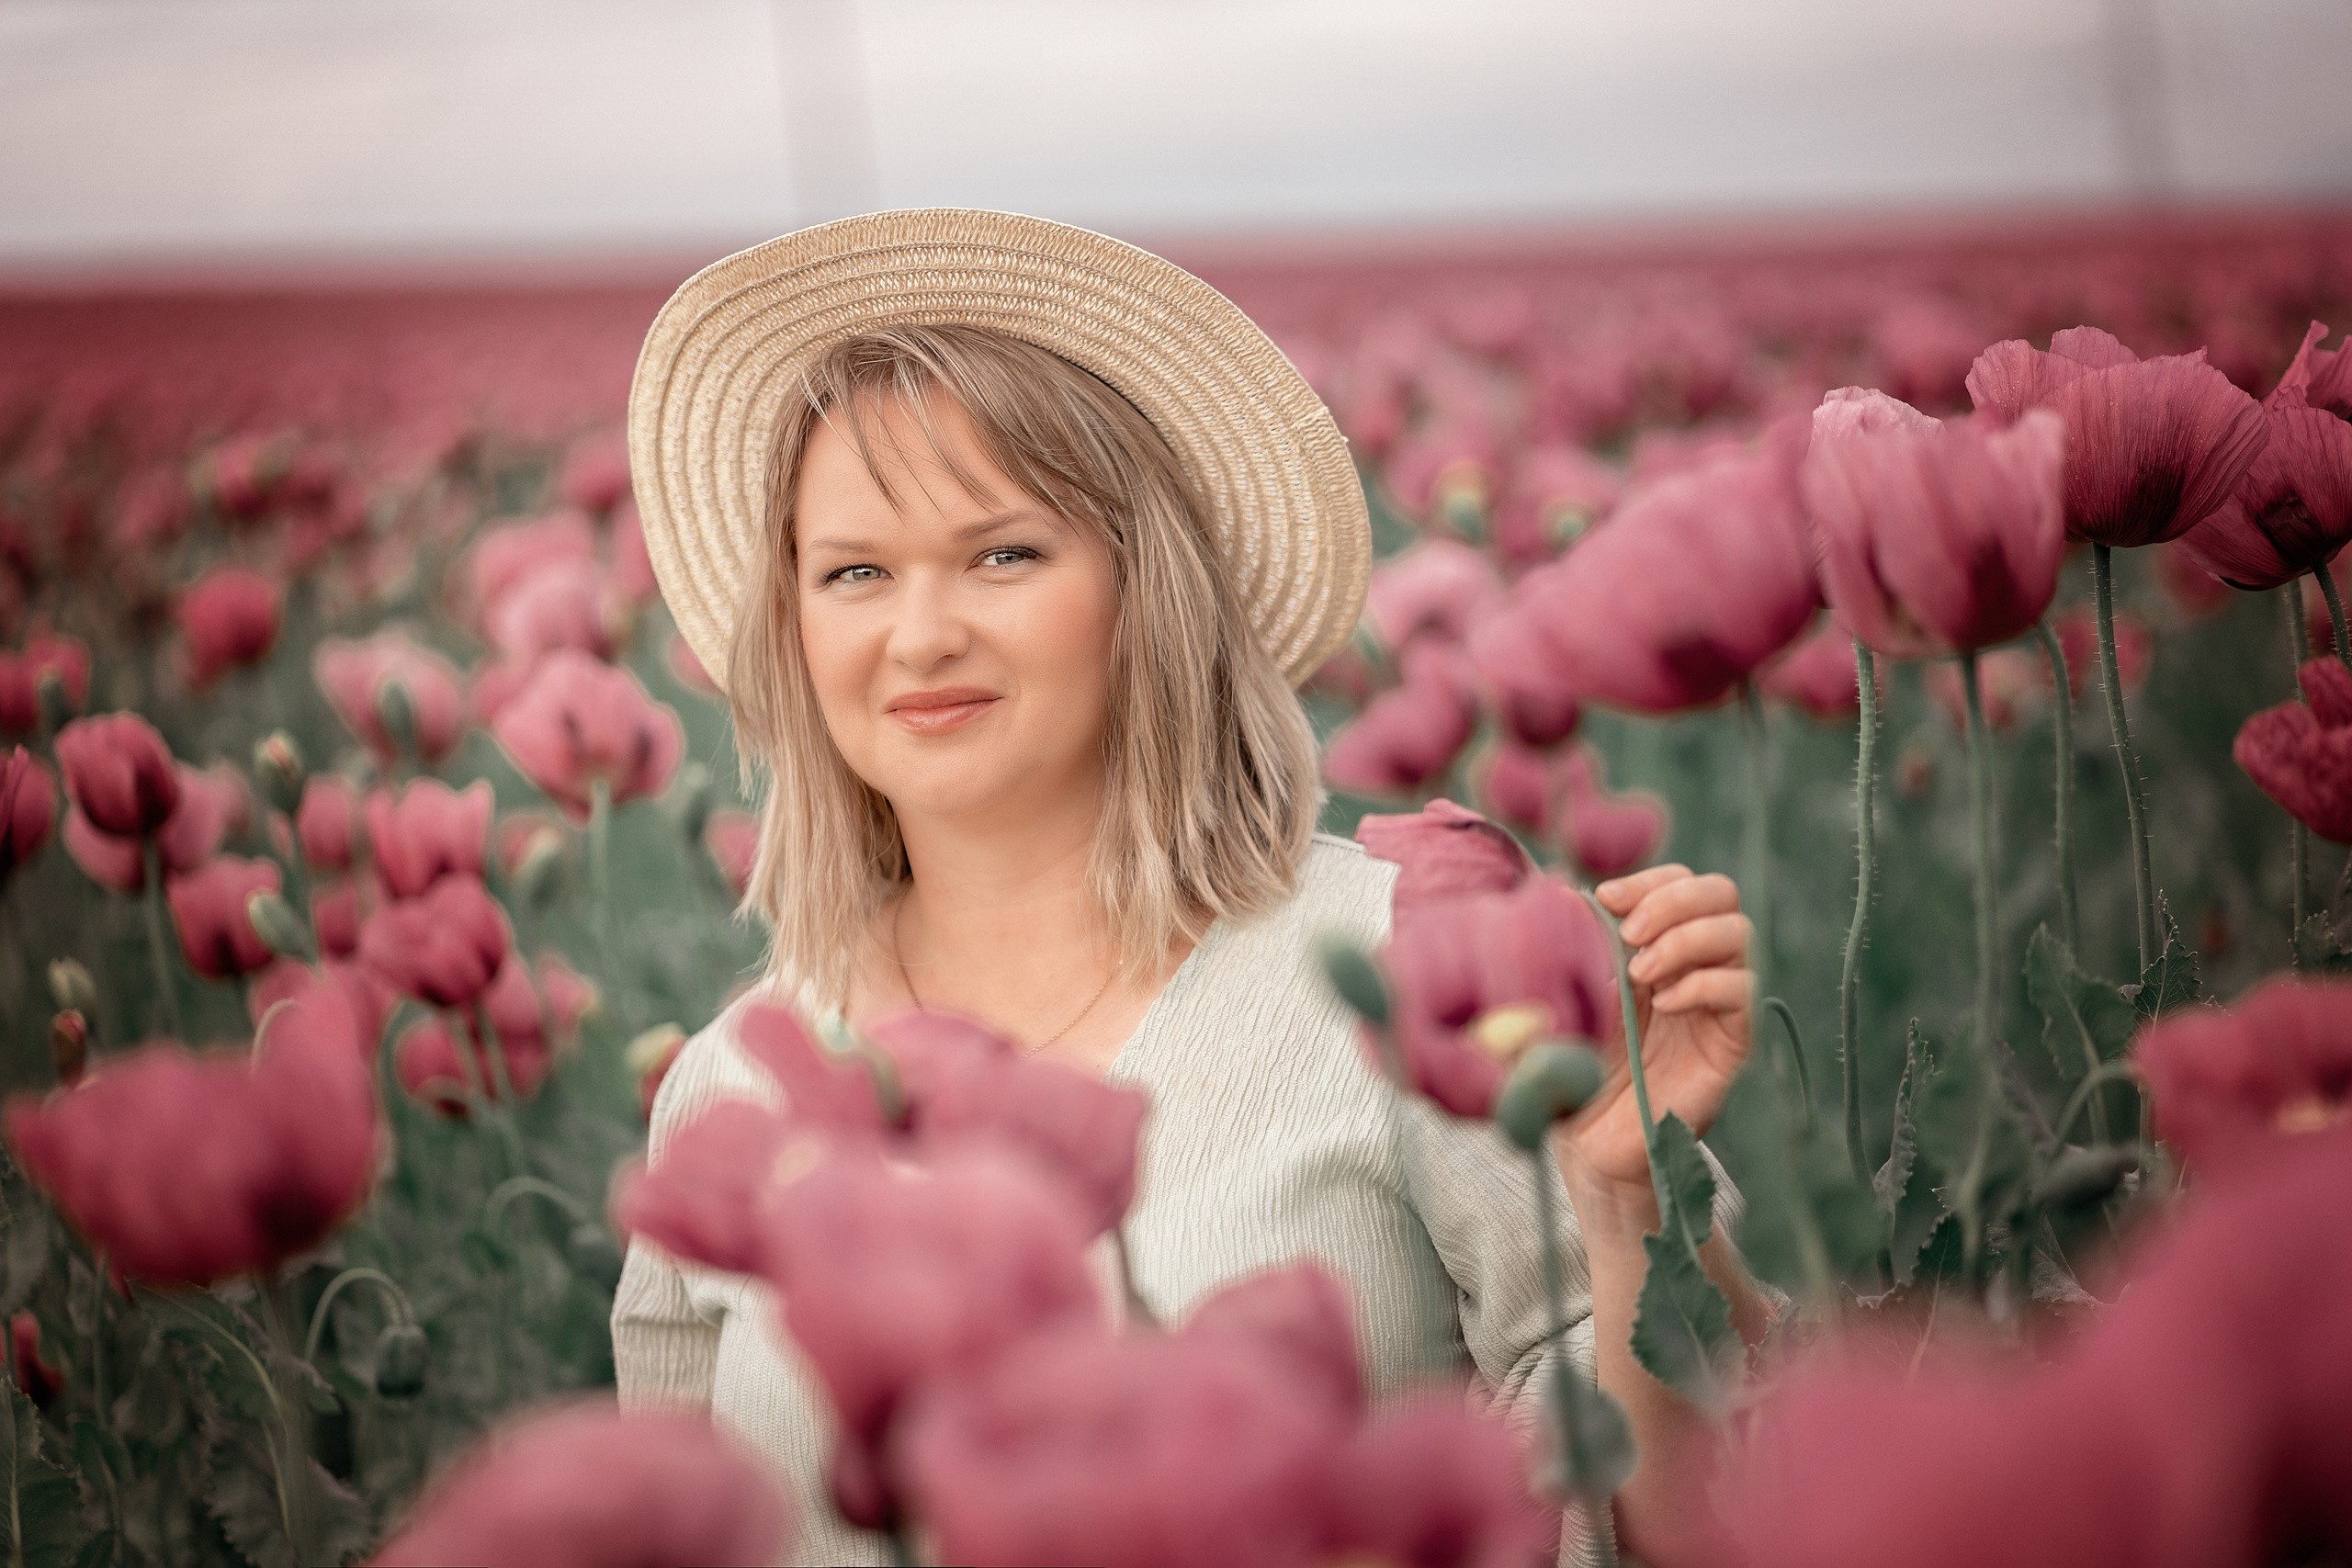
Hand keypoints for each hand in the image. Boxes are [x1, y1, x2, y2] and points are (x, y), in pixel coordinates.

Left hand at [1557, 865, 1754, 1197]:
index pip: (1679, 881)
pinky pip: (1743, 990)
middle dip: (1673, 900)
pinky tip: (1666, 1004)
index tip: (1606, 899)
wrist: (1594, 1143)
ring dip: (1686, 939)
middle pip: (1719, 893)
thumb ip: (1573, 951)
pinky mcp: (1733, 1041)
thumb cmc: (1578, 1068)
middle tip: (1630, 933)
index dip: (1648, 880)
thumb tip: (1564, 894)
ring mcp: (1718, 1001)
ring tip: (1642, 972)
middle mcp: (1696, 964)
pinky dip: (1705, 983)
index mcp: (1658, 944)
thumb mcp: (1569, 999)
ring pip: (1738, 933)